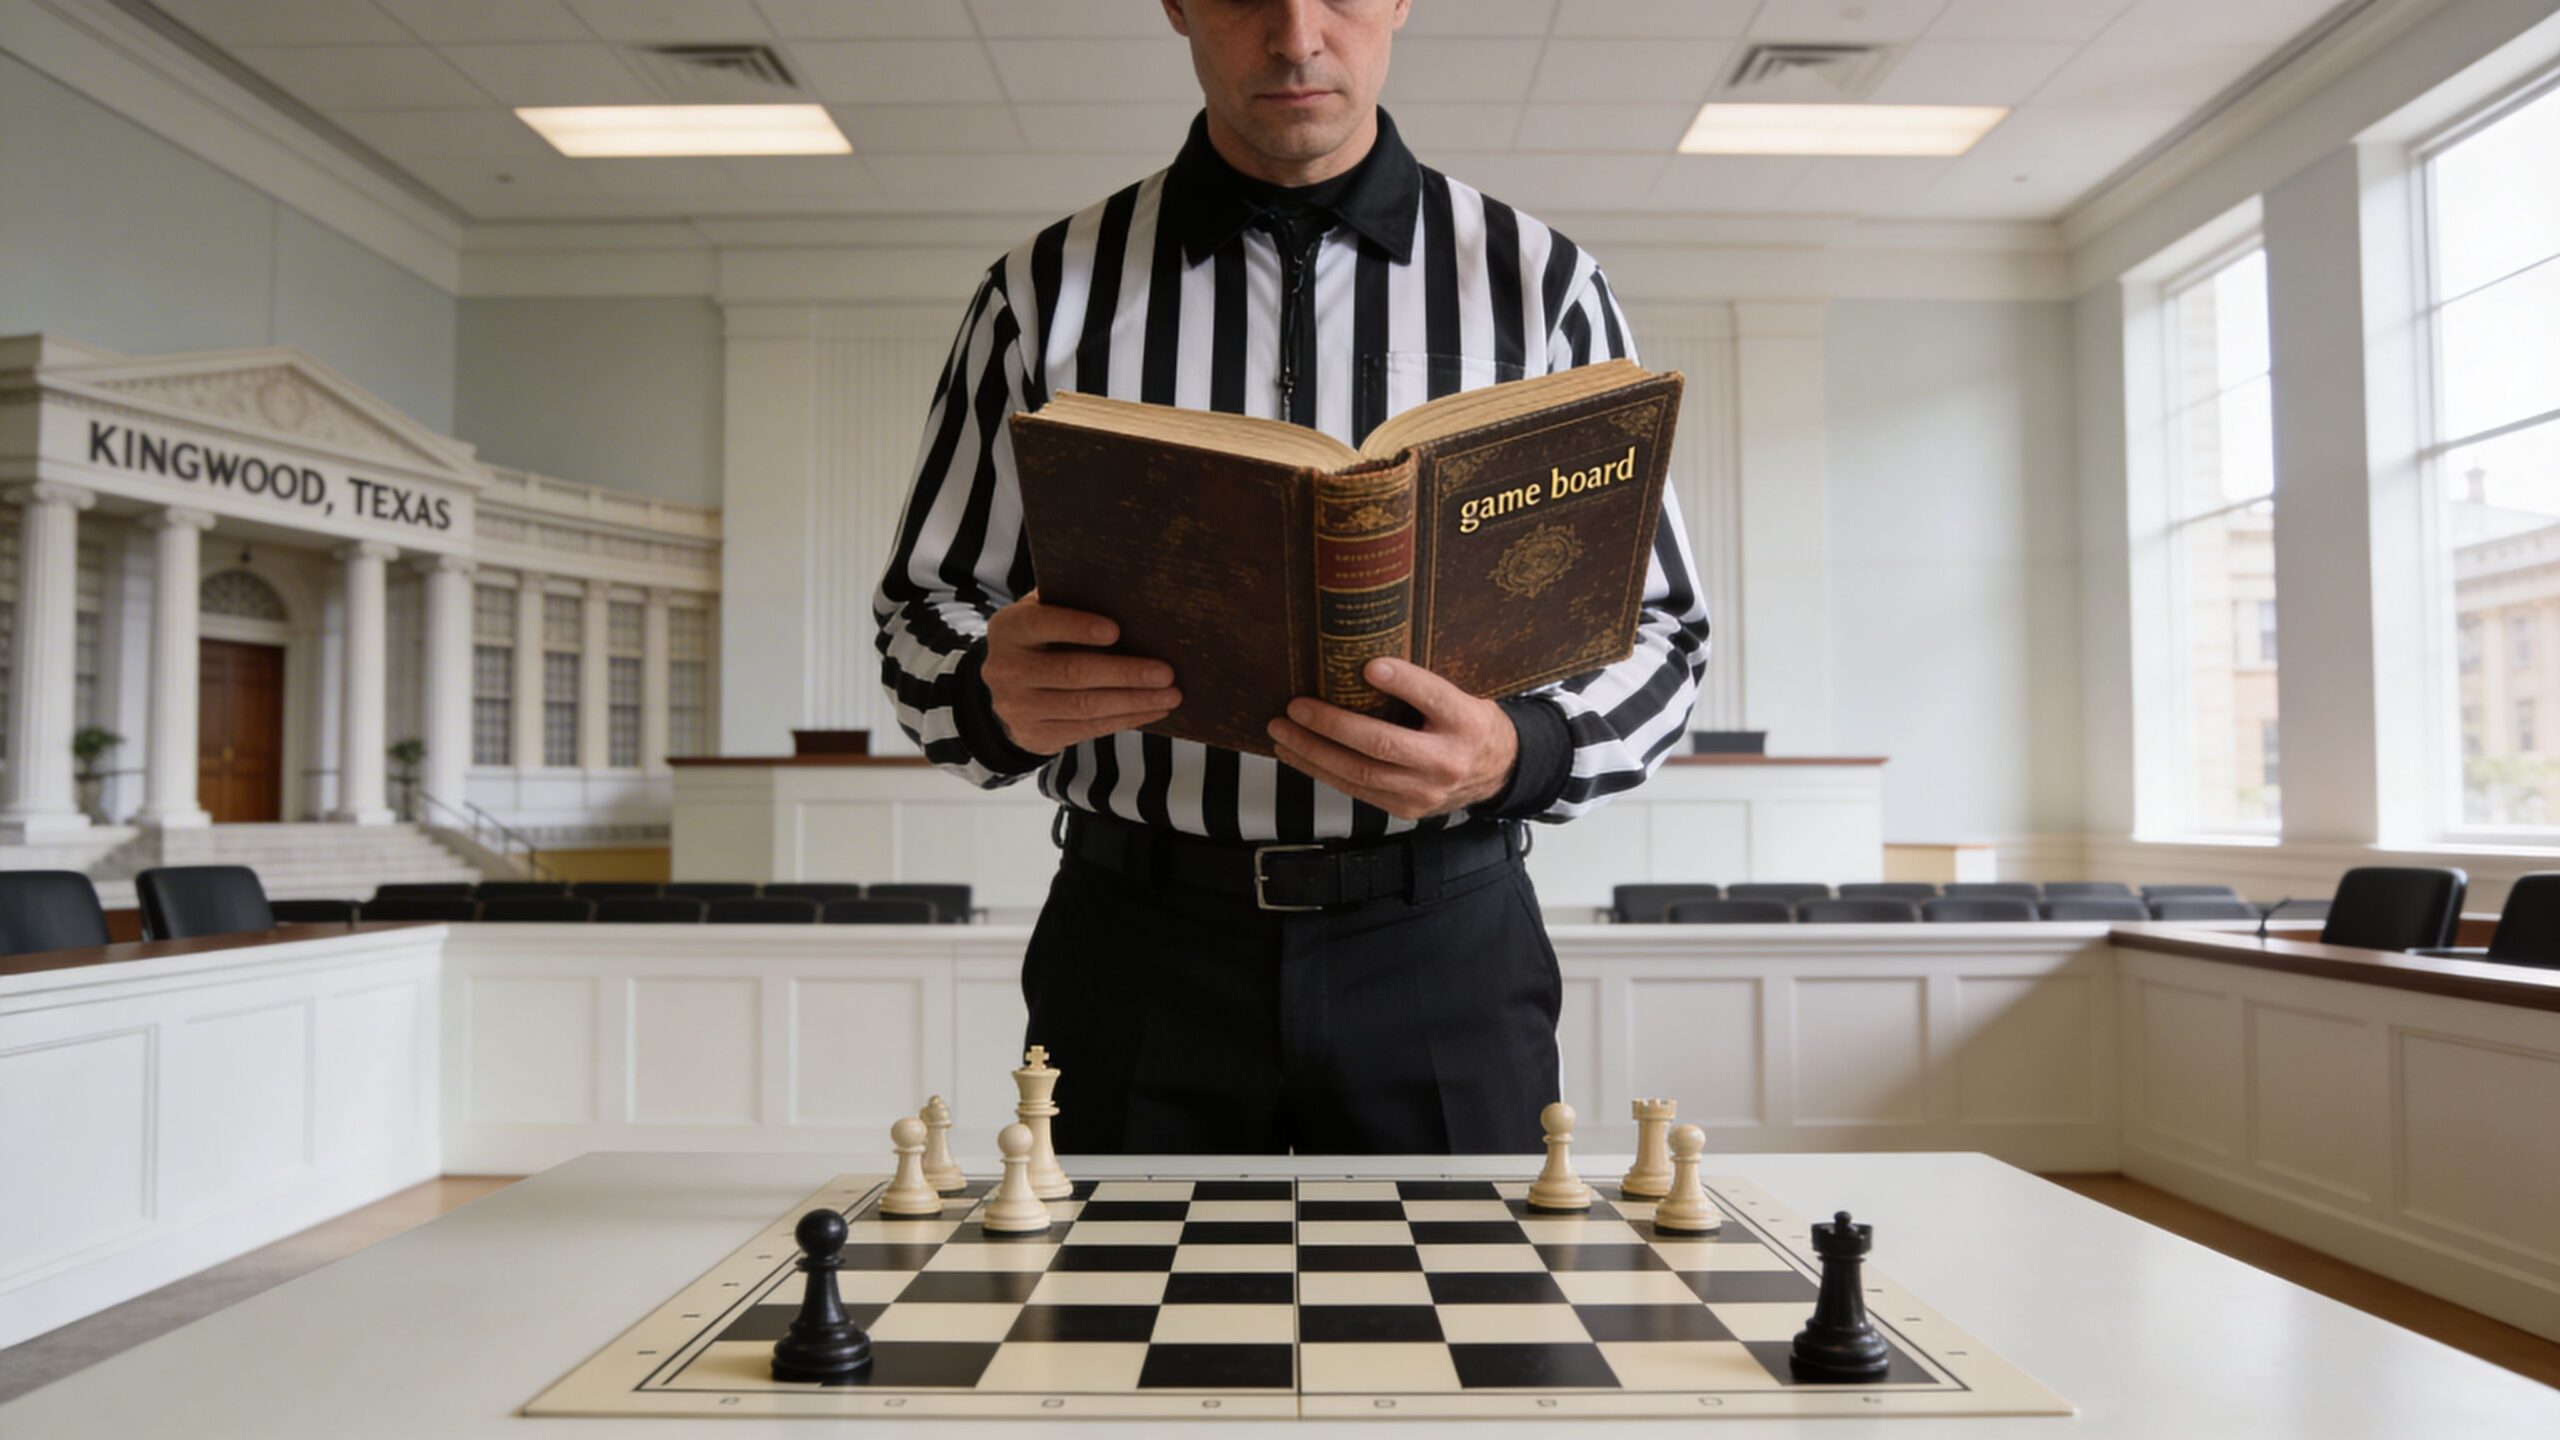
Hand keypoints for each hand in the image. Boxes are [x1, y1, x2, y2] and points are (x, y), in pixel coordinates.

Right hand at [982, 589, 1180, 755]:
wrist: (1006, 691)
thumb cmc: (1039, 642)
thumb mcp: (1042, 614)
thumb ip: (1070, 602)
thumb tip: (1127, 594)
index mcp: (1009, 629)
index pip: (1041, 624)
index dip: (1077, 627)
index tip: (1116, 630)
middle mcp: (1006, 669)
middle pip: (1072, 672)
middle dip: (1124, 673)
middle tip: (1165, 672)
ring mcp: (1018, 708)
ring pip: (1085, 706)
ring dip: (1134, 701)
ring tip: (1170, 694)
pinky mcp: (1035, 736)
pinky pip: (1088, 730)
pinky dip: (1125, 720)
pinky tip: (1153, 710)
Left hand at [1265, 658, 1518, 819]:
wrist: (1498, 773)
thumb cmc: (1470, 725)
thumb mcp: (1462, 694)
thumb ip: (1422, 684)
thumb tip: (1365, 656)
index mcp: (1466, 721)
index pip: (1434, 696)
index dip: (1402, 682)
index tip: (1369, 666)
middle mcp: (1447, 760)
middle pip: (1382, 745)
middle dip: (1331, 725)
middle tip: (1295, 707)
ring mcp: (1424, 790)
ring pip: (1359, 773)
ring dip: (1312, 752)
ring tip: (1282, 731)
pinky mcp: (1406, 809)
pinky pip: (1356, 790)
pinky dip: (1321, 771)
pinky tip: (1298, 754)